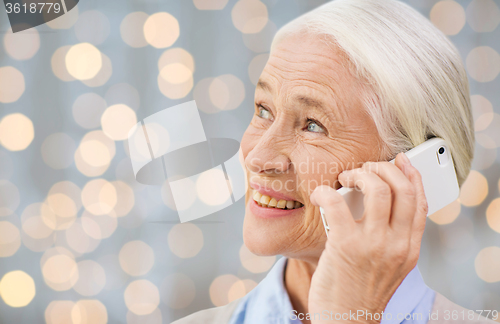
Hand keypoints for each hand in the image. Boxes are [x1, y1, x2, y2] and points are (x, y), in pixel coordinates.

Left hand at [308, 153, 427, 323]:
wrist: (345, 321)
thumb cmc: (361, 290)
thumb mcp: (390, 265)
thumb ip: (391, 235)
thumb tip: (378, 199)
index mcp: (409, 248)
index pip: (420, 201)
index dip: (412, 174)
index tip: (401, 159)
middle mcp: (397, 244)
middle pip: (402, 188)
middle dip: (384, 167)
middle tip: (365, 169)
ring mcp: (373, 245)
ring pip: (377, 188)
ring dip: (359, 174)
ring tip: (346, 178)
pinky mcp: (345, 246)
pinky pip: (336, 204)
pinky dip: (325, 192)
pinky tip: (320, 195)